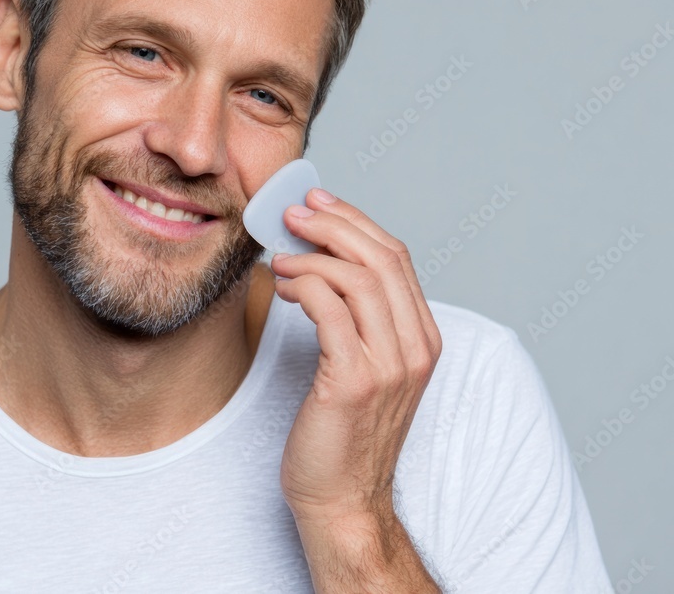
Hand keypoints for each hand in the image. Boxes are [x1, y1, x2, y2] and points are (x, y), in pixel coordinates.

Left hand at [273, 187, 441, 527]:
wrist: (343, 498)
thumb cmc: (342, 431)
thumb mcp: (362, 365)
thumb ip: (356, 316)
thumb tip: (321, 259)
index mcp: (422, 337)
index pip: (395, 257)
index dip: (355, 221)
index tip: (318, 202)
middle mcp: (415, 347)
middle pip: (382, 257)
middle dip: (333, 224)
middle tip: (292, 213)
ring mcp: (390, 365)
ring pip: (357, 277)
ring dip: (311, 255)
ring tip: (279, 257)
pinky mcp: (354, 380)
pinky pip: (329, 309)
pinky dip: (301, 285)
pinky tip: (281, 286)